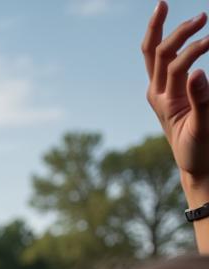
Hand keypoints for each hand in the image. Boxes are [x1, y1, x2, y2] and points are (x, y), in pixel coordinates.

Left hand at [142, 3, 208, 184]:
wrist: (195, 164)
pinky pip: (161, 61)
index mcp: (164, 102)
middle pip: (159, 53)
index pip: (176, 66)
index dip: (195, 49)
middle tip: (203, 16)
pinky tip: (177, 28)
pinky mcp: (166, 90)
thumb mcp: (202, 128)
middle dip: (179, 31)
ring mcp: (159, 91)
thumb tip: (197, 72)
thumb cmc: (199, 149)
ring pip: (153, 54)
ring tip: (174, 9)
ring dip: (163, 30)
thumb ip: (200, 101)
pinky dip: (167, 41)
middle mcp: (157, 93)